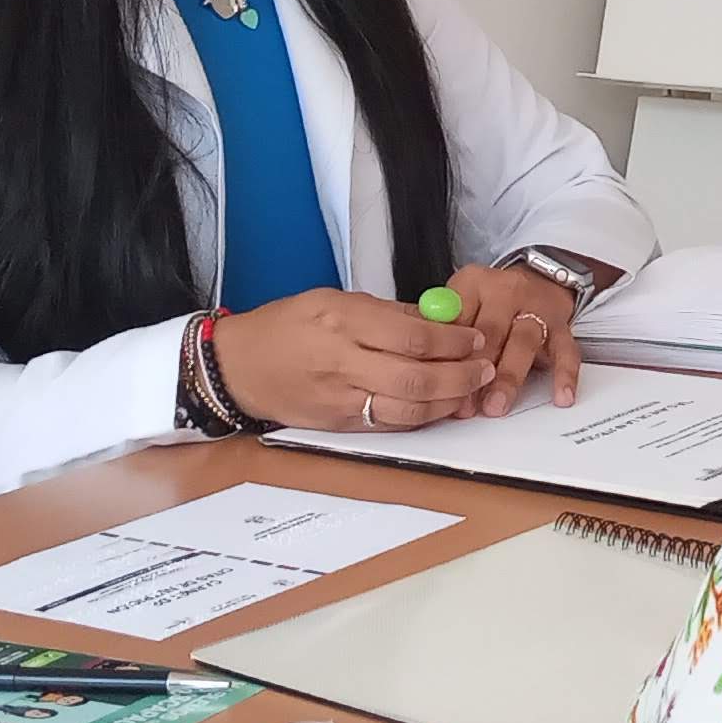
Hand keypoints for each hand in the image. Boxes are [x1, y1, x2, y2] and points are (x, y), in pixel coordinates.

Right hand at [208, 291, 488, 432]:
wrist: (237, 367)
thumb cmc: (284, 326)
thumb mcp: (332, 298)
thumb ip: (386, 312)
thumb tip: (436, 318)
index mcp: (342, 322)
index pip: (412, 336)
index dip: (452, 339)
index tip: (474, 337)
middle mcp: (343, 362)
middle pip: (417, 376)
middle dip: (460, 374)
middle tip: (485, 367)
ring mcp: (341, 398)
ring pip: (408, 407)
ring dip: (448, 401)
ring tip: (472, 388)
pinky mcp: (339, 424)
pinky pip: (390, 423)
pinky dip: (422, 416)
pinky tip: (441, 406)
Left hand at [438, 261, 585, 417]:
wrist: (539, 280)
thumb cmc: (492, 300)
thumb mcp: (462, 301)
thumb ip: (444, 328)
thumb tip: (429, 369)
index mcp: (475, 284)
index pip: (458, 318)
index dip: (449, 354)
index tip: (441, 382)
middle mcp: (507, 291)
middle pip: (490, 332)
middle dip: (477, 371)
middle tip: (466, 404)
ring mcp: (537, 309)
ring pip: (524, 342)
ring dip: (509, 377)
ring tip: (497, 405)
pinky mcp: (562, 327)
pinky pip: (567, 351)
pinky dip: (565, 375)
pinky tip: (560, 397)